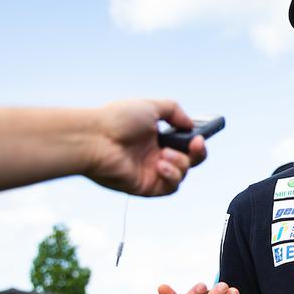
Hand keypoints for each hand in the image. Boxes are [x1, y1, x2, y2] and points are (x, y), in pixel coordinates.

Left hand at [86, 99, 207, 195]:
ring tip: (163, 154)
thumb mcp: (150, 106)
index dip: (195, 141)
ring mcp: (150, 172)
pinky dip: (171, 176)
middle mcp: (154, 156)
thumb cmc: (117, 120)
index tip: (199, 135)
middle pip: (189, 161)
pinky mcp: (145, 187)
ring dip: (180, 163)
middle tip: (196, 143)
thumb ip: (174, 111)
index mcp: (156, 138)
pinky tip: (160, 165)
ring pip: (182, 174)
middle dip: (198, 153)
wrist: (94, 138)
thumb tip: (190, 124)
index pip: (184, 144)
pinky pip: (170, 187)